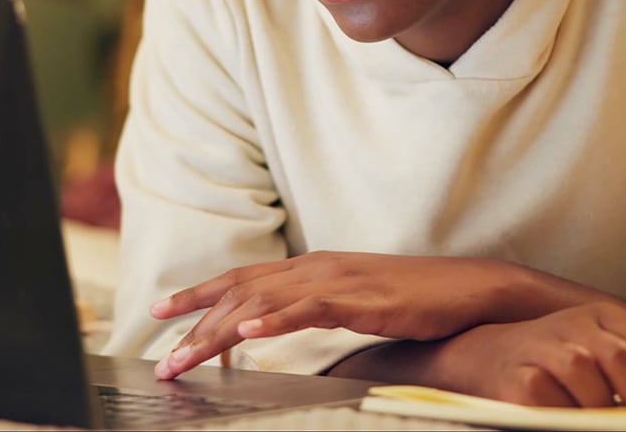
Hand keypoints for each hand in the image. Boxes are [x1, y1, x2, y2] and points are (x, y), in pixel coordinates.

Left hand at [150, 251, 522, 377]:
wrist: (464, 288)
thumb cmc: (410, 298)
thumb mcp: (350, 300)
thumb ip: (311, 306)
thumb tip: (275, 325)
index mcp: (310, 267)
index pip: (242, 278)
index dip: (199, 293)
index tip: (161, 312)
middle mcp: (315, 267)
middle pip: (241, 292)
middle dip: (195, 324)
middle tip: (162, 358)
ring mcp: (337, 280)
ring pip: (263, 301)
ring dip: (218, 330)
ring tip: (185, 358)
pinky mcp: (361, 299)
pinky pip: (309, 309)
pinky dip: (274, 321)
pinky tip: (247, 334)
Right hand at [389, 301, 625, 407]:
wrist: (481, 358)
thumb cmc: (547, 361)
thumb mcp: (592, 350)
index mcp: (596, 313)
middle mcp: (570, 324)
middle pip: (624, 362)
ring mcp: (545, 350)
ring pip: (597, 390)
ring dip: (607, 417)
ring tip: (602, 420)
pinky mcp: (524, 382)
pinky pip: (563, 410)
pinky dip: (575, 421)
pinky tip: (571, 418)